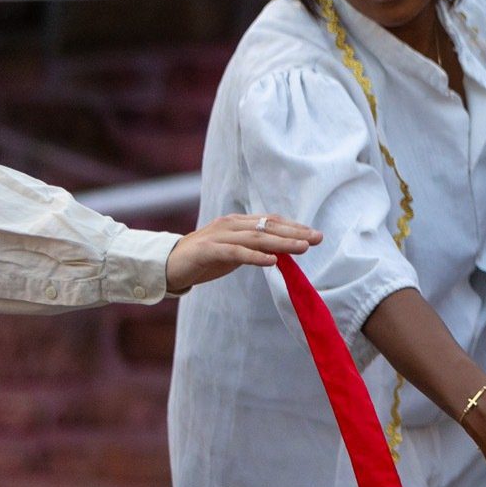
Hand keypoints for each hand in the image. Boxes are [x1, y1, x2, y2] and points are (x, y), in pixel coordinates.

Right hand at [166, 213, 321, 293]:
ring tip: (303, 248)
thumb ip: (255, 249)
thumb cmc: (204, 258)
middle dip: (295, 232)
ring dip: (282, 243)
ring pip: (257, 237)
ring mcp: (219, 236)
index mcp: (239, 222)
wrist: (167, 265)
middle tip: (318, 238)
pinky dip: (255, 256)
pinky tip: (272, 262)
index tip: (316, 234)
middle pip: (269, 227)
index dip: (295, 227)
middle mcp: (231, 224)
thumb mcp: (235, 252)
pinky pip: (236, 252)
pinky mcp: (208, 250)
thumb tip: (283, 253)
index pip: (272, 221)